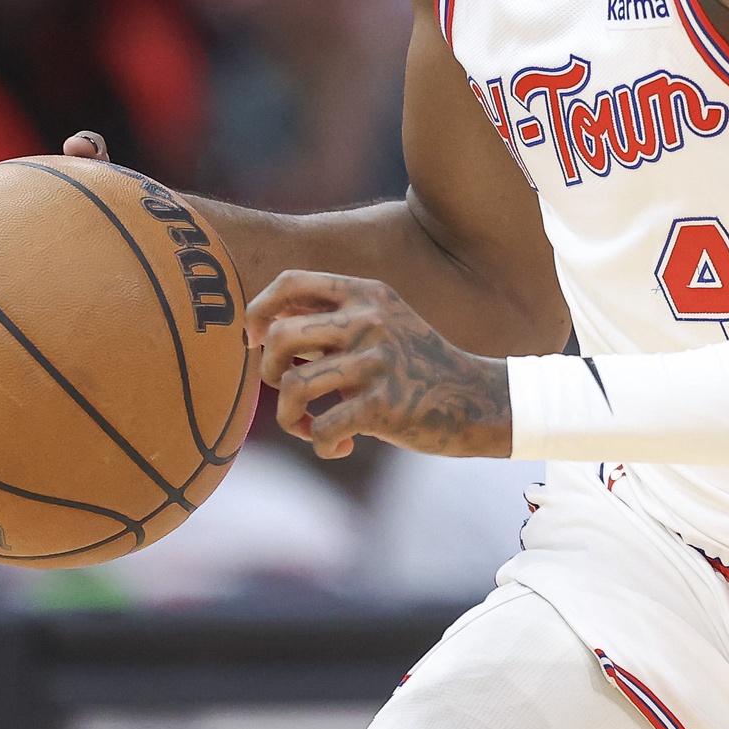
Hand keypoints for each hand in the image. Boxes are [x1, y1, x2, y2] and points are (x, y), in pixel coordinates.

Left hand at [248, 271, 510, 459]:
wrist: (476, 400)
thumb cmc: (415, 366)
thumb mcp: (381, 325)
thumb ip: (330, 320)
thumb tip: (263, 322)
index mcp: (367, 293)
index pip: (291, 282)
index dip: (258, 310)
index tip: (253, 341)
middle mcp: (370, 320)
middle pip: (279, 335)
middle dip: (268, 370)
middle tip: (286, 389)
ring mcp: (378, 361)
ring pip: (291, 386)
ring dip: (289, 417)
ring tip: (310, 427)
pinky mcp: (384, 405)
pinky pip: (321, 428)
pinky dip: (323, 445)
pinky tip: (342, 446)